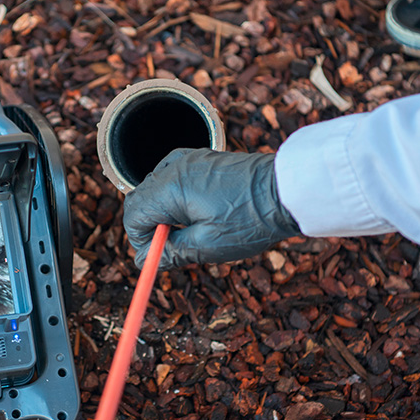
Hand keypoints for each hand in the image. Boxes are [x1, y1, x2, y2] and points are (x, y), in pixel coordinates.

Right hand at [123, 148, 300, 268]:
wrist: (286, 190)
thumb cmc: (251, 218)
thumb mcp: (207, 245)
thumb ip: (170, 252)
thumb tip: (145, 260)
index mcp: (170, 188)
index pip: (132, 215)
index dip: (140, 241)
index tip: (158, 255)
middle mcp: (173, 167)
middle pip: (139, 199)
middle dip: (148, 226)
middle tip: (171, 247)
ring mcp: (186, 159)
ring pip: (154, 189)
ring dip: (161, 212)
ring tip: (190, 231)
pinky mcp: (200, 159)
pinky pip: (171, 178)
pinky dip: (174, 197)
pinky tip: (196, 212)